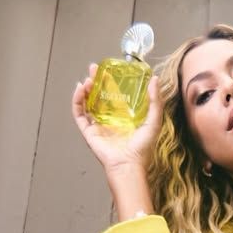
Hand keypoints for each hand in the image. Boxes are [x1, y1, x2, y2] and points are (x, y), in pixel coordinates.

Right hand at [71, 61, 164, 184]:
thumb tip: (155, 79)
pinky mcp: (88, 132)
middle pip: (99, 95)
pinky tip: (80, 89)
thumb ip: (155, 101)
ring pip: (87, 103)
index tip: (110, 68)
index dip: (111, 81)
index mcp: (124, 117)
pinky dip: (77, 100)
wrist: (129, 164)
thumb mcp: (154, 120)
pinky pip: (79, 113)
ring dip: (86, 89)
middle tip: (94, 68)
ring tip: (88, 79)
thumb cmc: (142, 148)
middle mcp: (110, 120)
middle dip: (95, 81)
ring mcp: (98, 125)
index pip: (115, 95)